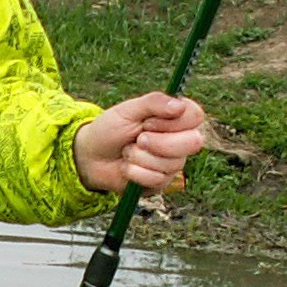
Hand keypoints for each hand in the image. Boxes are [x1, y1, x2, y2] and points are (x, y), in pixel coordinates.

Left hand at [72, 93, 206, 195]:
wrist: (91, 157)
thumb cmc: (110, 129)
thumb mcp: (128, 110)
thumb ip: (153, 103)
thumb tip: (179, 105)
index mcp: (175, 119)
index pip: (195, 116)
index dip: (174, 121)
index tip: (149, 121)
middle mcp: (180, 141)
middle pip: (193, 142)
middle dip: (159, 142)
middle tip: (138, 139)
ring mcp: (173, 164)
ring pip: (171, 163)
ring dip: (140, 157)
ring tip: (127, 152)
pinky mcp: (161, 183)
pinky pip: (157, 179)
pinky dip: (135, 172)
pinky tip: (127, 167)